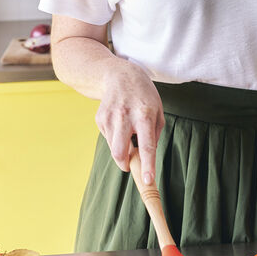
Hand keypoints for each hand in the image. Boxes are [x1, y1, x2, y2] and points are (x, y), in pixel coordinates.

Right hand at [94, 59, 163, 184]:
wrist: (119, 75)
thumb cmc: (144, 96)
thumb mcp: (157, 111)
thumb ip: (154, 134)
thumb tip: (146, 157)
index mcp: (144, 115)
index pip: (146, 145)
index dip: (147, 165)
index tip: (148, 180)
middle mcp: (125, 116)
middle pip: (119, 152)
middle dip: (124, 164)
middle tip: (130, 165)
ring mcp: (109, 117)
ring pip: (113, 147)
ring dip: (121, 148)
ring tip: (128, 131)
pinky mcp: (99, 118)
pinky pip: (108, 138)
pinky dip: (115, 138)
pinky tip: (119, 123)